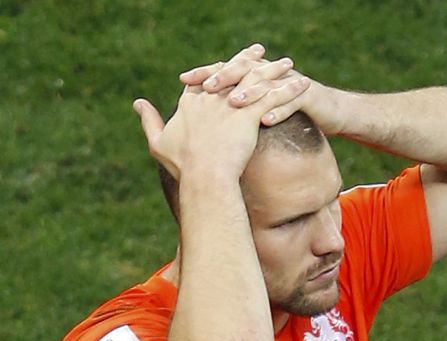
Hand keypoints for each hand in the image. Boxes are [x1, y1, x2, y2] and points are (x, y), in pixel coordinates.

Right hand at [133, 45, 313, 180]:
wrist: (203, 177)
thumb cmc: (182, 166)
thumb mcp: (158, 142)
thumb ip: (148, 120)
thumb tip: (137, 103)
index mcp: (191, 103)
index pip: (205, 80)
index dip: (216, 71)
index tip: (225, 66)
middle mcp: (211, 98)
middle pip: (232, 71)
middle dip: (246, 59)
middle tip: (258, 51)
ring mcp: (230, 104)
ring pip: (256, 79)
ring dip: (274, 69)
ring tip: (288, 64)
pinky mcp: (250, 114)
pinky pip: (274, 97)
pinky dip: (290, 89)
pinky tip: (303, 84)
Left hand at [179, 48, 346, 135]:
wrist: (329, 111)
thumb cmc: (289, 113)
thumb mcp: (260, 108)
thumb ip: (234, 108)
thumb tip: (201, 114)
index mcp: (255, 75)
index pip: (225, 68)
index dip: (205, 72)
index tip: (184, 80)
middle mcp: (269, 75)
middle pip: (243, 71)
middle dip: (224, 77)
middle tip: (205, 87)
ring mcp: (288, 84)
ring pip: (266, 86)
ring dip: (249, 94)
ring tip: (234, 104)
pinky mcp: (307, 97)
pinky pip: (290, 103)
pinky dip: (278, 111)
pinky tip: (266, 121)